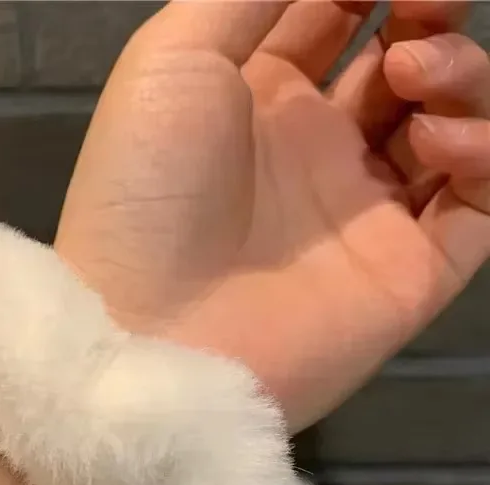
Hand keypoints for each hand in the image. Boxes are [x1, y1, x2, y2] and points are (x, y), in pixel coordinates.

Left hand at [55, 0, 489, 431]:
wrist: (150, 334)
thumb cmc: (146, 190)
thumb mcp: (174, 59)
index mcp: (258, 99)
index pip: (337, 15)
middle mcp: (315, 152)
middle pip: (402, 64)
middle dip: (428, 16)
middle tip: (426, 6)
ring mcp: (364, 214)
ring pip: (447, 126)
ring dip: (457, 76)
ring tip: (412, 77)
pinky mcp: (406, 273)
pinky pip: (477, 206)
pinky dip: (483, 156)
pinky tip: (437, 141)